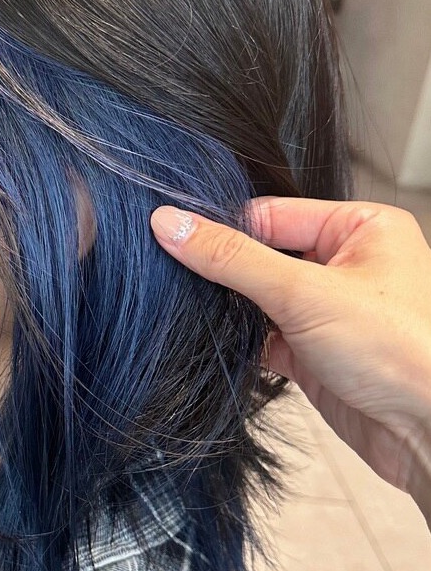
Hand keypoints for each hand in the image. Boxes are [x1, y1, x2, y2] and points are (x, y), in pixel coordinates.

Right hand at [150, 198, 430, 529]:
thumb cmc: (401, 352)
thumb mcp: (305, 293)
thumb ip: (232, 259)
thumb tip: (172, 225)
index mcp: (362, 228)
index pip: (272, 214)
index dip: (223, 227)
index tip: (170, 236)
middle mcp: (349, 265)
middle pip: (263, 255)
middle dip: (223, 271)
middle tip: (170, 274)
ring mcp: (331, 313)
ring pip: (260, 299)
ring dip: (230, 310)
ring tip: (186, 310)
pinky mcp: (316, 356)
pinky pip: (265, 338)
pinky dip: (240, 343)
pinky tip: (211, 343)